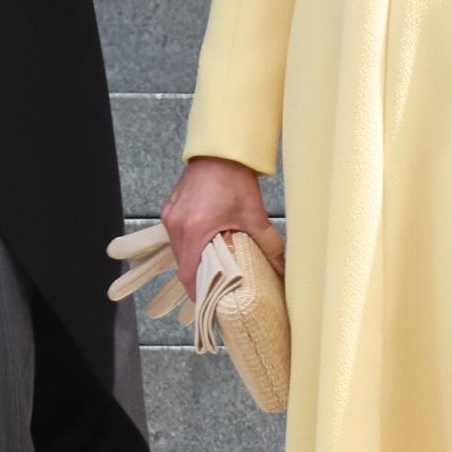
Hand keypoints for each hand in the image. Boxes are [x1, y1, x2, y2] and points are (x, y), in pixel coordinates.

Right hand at [161, 156, 283, 300]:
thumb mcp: (253, 213)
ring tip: (211, 267)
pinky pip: (176, 236)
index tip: (209, 302)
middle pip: (182, 265)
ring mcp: (170, 216)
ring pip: (178, 251)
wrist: (221, 149)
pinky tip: (203, 244)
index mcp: (194, 229)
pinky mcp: (169, 208)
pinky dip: (188, 244)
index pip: (188, 275)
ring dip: (192, 260)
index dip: (198, 292)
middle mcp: (177, 225)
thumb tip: (282, 267)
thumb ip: (268, 243)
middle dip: (197, 278)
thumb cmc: (235, 178)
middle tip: (214, 287)